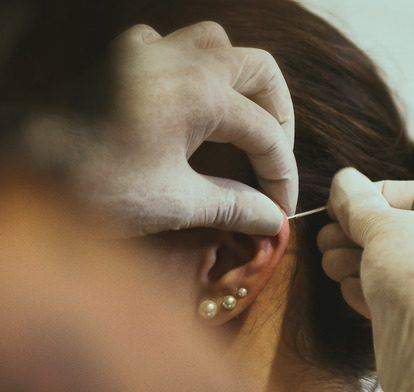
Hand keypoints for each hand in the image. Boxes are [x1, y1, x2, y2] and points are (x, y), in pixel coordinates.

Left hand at [47, 22, 296, 235]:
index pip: (265, 132)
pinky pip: (168, 43)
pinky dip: (189, 66)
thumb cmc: (90, 185)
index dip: (281, 174)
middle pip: (259, 70)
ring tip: (240, 121)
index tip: (279, 208)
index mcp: (199, 92)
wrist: (15, 164)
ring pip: (217, 43)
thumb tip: (273, 220)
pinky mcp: (119, 58)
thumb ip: (232, 205)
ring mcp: (146, 52)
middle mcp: (179, 59)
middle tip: (274, 156)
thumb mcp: (172, 203)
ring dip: (239, 79)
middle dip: (277, 113)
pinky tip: (184, 99)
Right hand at [317, 168, 413, 391]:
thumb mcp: (381, 227)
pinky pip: (408, 297)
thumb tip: (344, 181)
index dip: (372, 196)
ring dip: (360, 262)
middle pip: (408, 230)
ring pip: (404, 266)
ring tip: (328, 263)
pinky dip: (375, 290)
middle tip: (325, 239)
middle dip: (359, 234)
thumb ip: (359, 201)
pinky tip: (347, 288)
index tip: (338, 205)